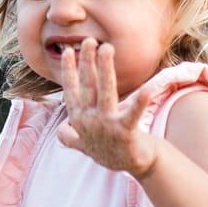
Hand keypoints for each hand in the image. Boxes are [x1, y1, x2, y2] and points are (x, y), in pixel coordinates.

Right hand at [56, 41, 160, 175]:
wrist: (131, 165)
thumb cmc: (109, 151)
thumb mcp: (84, 146)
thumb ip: (70, 136)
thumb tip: (61, 130)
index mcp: (80, 120)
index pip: (72, 92)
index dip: (69, 72)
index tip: (68, 53)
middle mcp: (89, 121)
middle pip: (88, 87)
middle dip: (87, 63)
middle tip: (89, 41)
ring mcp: (106, 127)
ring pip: (105, 93)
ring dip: (105, 70)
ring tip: (106, 49)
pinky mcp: (125, 133)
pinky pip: (133, 114)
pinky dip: (140, 102)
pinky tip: (147, 89)